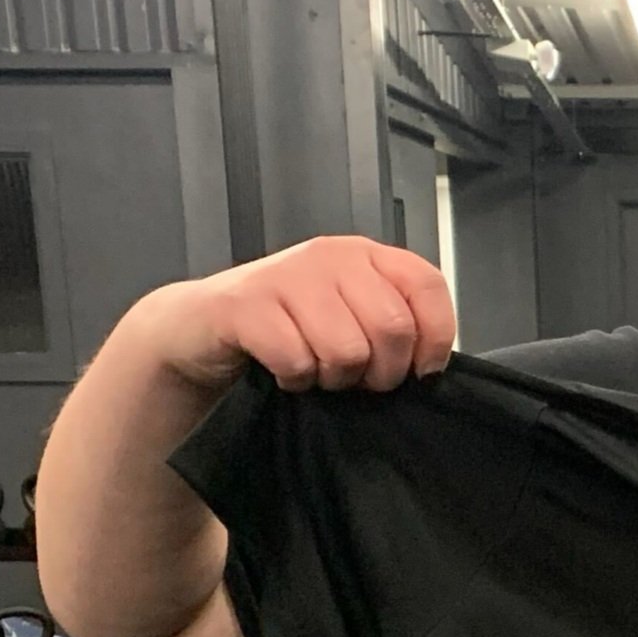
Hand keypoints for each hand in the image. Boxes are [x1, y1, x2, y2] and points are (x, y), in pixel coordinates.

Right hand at [129, 235, 457, 395]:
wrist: (202, 328)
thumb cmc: (291, 329)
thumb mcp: (352, 317)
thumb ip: (396, 325)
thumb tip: (435, 365)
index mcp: (366, 256)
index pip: (427, 286)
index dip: (435, 338)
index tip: (420, 371)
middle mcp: (331, 256)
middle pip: (392, 328)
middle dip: (382, 373)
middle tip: (357, 379)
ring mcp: (287, 276)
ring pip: (347, 350)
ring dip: (335, 379)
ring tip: (316, 370)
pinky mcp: (246, 305)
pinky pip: (298, 361)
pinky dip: (295, 381)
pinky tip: (283, 371)